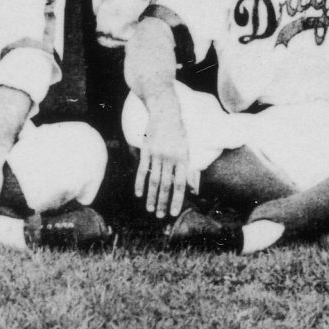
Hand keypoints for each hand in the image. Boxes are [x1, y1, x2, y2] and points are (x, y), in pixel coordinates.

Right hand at [134, 105, 191, 220]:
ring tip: (150, 209)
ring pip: (154, 180)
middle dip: (162, 203)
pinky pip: (142, 170)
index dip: (177, 200)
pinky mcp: (146, 150)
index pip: (180, 185)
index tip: (174, 212)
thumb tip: (190, 187)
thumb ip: (187, 168)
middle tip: (160, 216)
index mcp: (183, 159)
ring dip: (151, 197)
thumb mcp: (187, 148)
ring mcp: (157, 154)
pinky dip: (140, 183)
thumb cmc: (179, 131)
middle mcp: (170, 158)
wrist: (165, 111)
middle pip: (166, 185)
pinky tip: (138, 194)